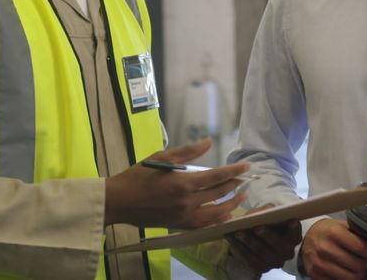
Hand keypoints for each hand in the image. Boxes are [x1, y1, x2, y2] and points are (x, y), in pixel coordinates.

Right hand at [105, 138, 248, 228]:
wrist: (120, 201)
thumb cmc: (138, 175)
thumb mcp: (162, 157)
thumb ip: (188, 151)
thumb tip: (208, 142)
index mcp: (183, 182)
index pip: (217, 176)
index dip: (234, 171)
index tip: (246, 167)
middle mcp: (187, 201)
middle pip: (219, 193)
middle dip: (234, 185)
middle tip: (244, 179)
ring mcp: (184, 216)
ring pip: (216, 213)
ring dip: (231, 205)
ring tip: (240, 198)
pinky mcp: (179, 225)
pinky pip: (204, 224)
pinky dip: (217, 220)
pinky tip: (224, 214)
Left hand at [225, 204, 301, 273]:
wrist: (262, 242)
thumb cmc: (269, 224)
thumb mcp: (271, 214)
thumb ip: (268, 211)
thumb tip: (257, 213)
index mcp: (294, 237)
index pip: (296, 233)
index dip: (294, 228)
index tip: (291, 221)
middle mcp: (287, 252)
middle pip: (278, 244)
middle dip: (267, 235)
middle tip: (256, 227)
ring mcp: (275, 262)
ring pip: (261, 252)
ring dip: (249, 242)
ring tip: (238, 232)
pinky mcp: (262, 268)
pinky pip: (250, 258)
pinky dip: (239, 248)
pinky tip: (231, 238)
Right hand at [299, 218, 366, 279]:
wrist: (306, 238)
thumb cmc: (329, 231)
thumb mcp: (344, 227)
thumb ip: (364, 236)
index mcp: (334, 232)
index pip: (361, 247)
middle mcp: (325, 248)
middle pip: (358, 265)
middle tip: (365, 259)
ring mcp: (319, 263)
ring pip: (351, 278)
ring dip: (359, 273)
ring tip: (357, 266)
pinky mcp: (315, 275)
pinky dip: (347, 279)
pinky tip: (345, 270)